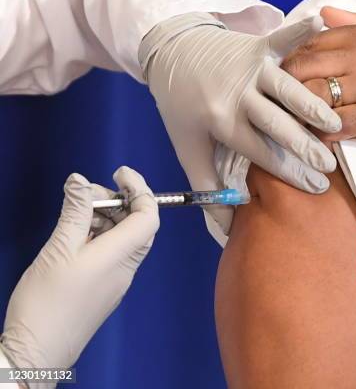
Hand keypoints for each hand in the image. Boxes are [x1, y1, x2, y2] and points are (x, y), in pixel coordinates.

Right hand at [0, 167, 158, 371]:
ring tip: (76, 211)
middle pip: (138, 225)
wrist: (38, 351)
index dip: (140, 189)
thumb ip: (74, 212)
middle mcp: (127, 266)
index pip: (149, 216)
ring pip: (123, 237)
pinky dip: (98, 234)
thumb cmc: (48, 300)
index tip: (119, 172)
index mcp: (121, 255)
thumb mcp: (58, 249)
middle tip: (87, 193)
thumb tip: (80, 180)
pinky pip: (111, 252)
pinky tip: (75, 232)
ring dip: (105, 217)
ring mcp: (117, 278)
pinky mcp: (105, 286)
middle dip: (118, 201)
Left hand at [141, 13, 341, 233]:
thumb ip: (208, 187)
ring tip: (336, 123)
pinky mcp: (257, 47)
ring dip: (312, 106)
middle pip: (278, 125)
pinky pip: (283, 41)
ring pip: (288, 89)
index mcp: (221, 121)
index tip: (315, 187)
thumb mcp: (188, 147)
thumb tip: (226, 228)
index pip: (262, 152)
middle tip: (330, 165)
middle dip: (306, 147)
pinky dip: (301, 33)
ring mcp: (249, 68)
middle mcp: (238, 95)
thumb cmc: (183, 105)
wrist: (171, 52)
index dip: (290, 172)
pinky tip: (322, 26)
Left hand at [282, 7, 355, 155]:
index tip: (291, 79)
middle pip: (301, 68)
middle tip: (284, 105)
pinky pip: (328, 127)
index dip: (294, 63)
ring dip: (296, 113)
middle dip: (285, 87)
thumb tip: (326, 14)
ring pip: (309, 97)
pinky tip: (317, 141)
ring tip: (295, 125)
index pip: (312, 44)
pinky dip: (317, 135)